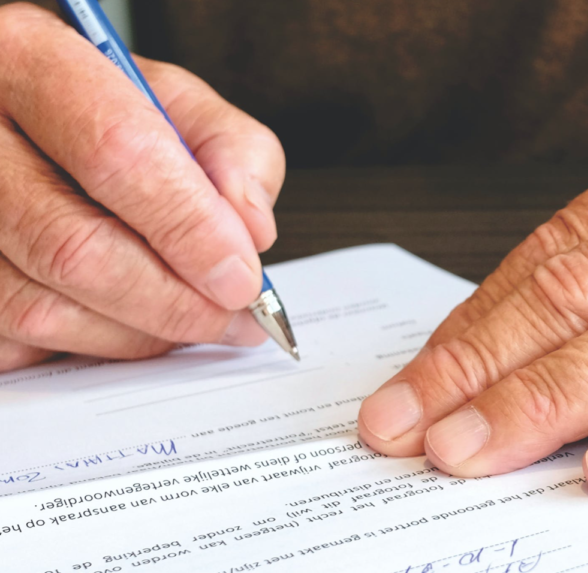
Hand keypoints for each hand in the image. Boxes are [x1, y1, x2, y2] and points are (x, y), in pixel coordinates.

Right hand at [0, 4, 284, 370]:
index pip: (116, 151)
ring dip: (137, 333)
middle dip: (173, 301)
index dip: (190, 227)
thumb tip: (251, 233)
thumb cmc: (103, 109)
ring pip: (40, 308)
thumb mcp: (179, 102)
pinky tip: (124, 317)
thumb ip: (234, 154)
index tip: (241, 276)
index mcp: (29, 59)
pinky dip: (88, 344)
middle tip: (232, 318)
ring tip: (191, 318)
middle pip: (72, 247)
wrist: (22, 119)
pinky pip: (17, 341)